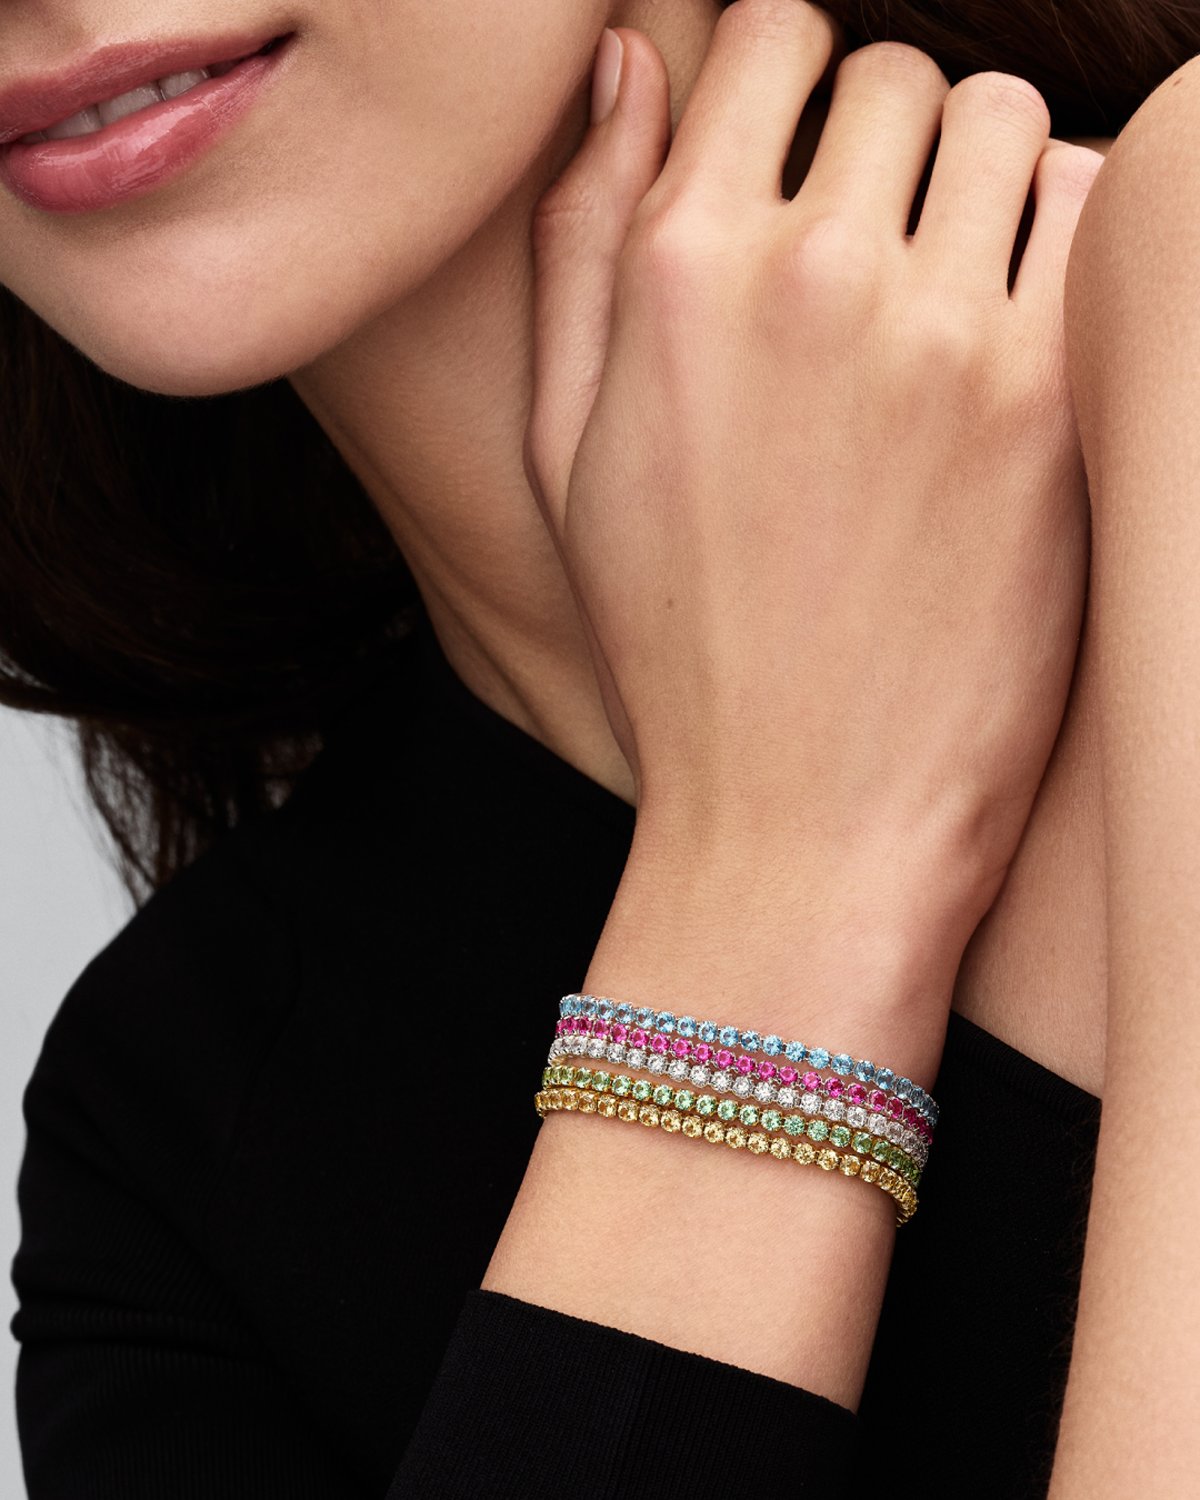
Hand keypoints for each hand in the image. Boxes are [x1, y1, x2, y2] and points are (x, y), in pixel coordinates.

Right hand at [526, 2, 1101, 968]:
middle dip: (887, 139)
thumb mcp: (566, 448)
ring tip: (951, 284)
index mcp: (680, 270)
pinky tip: (1015, 337)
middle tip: (877, 240)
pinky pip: (1095, 221)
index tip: (804, 149)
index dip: (791, 81)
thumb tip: (627, 62)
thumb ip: (583, 237)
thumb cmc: (672, 642)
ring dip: (981, 179)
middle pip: (901, 76)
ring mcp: (946, 337)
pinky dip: (1060, 249)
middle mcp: (812, 275)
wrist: (801, 815)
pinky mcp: (1052, 406)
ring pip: (1008, 126)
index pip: (774, 37)